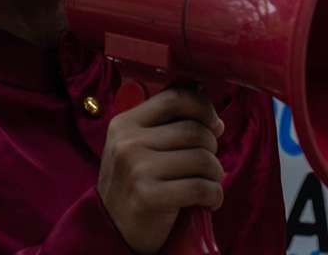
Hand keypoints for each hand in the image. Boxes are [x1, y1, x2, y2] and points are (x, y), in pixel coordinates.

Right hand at [98, 86, 225, 253]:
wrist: (112, 229)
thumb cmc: (136, 183)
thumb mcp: (141, 146)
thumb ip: (168, 124)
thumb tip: (212, 117)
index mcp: (126, 123)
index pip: (176, 98)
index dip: (204, 107)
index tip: (214, 125)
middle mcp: (128, 142)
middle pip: (194, 130)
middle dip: (212, 147)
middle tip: (207, 164)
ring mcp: (137, 169)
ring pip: (202, 158)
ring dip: (215, 173)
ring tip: (208, 182)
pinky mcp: (148, 196)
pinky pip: (200, 187)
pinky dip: (214, 195)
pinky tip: (208, 201)